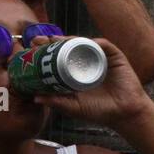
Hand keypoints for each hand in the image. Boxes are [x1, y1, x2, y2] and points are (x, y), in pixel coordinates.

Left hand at [29, 36, 152, 127]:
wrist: (124, 114)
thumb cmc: (98, 111)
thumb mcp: (72, 107)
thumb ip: (56, 101)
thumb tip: (35, 98)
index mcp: (72, 72)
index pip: (56, 57)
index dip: (43, 51)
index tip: (30, 48)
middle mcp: (84, 62)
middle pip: (66, 47)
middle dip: (51, 41)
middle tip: (38, 40)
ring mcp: (98, 58)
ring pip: (82, 43)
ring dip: (68, 39)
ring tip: (55, 39)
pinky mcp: (114, 57)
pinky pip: (103, 45)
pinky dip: (93, 42)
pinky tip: (83, 42)